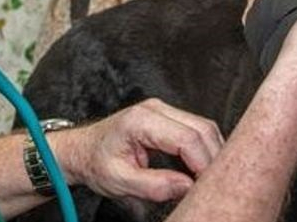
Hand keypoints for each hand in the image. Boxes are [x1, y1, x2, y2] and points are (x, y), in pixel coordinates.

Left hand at [57, 98, 223, 201]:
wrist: (83, 150)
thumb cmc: (96, 162)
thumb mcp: (119, 180)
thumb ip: (154, 186)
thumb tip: (187, 186)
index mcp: (141, 121)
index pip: (187, 139)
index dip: (203, 164)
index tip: (206, 186)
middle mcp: (156, 109)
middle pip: (202, 129)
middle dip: (213, 159)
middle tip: (212, 186)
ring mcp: (164, 110)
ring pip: (204, 128)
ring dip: (211, 153)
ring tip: (206, 180)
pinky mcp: (169, 117)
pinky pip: (197, 129)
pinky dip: (204, 149)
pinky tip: (200, 168)